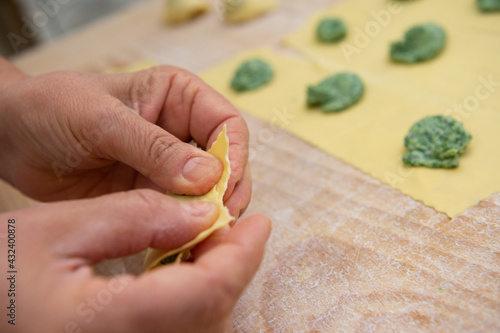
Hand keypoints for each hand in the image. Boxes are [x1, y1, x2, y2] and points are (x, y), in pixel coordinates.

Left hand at [0, 62, 250, 216]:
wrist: (15, 139)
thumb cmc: (53, 109)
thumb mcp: (102, 121)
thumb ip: (155, 148)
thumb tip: (209, 176)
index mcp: (179, 97)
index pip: (227, 124)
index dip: (235, 155)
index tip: (224, 188)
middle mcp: (182, 130)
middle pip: (227, 162)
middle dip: (228, 191)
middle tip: (218, 220)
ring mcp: (170, 166)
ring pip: (210, 192)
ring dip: (210, 213)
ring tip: (202, 234)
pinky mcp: (154, 193)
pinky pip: (183, 212)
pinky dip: (188, 228)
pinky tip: (184, 242)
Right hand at [0, 189, 270, 332]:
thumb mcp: (59, 229)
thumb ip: (137, 217)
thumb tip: (204, 213)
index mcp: (111, 323)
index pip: (209, 291)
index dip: (243, 254)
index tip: (260, 222)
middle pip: (214, 315)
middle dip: (233, 267)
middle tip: (232, 227)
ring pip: (204, 328)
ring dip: (218, 284)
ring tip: (209, 243)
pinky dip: (196, 302)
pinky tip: (183, 273)